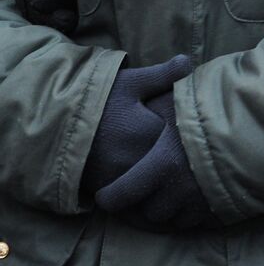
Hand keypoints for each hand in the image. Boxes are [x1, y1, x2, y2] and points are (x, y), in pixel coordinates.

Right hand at [82, 54, 214, 230]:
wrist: (52, 124)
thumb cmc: (95, 100)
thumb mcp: (129, 82)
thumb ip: (162, 75)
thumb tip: (188, 61)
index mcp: (148, 130)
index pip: (186, 140)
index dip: (199, 137)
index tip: (209, 133)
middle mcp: (137, 159)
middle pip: (175, 169)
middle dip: (189, 166)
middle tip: (206, 161)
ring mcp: (122, 178)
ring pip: (159, 190)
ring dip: (173, 187)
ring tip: (190, 181)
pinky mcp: (108, 191)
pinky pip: (139, 204)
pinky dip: (153, 200)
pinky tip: (167, 196)